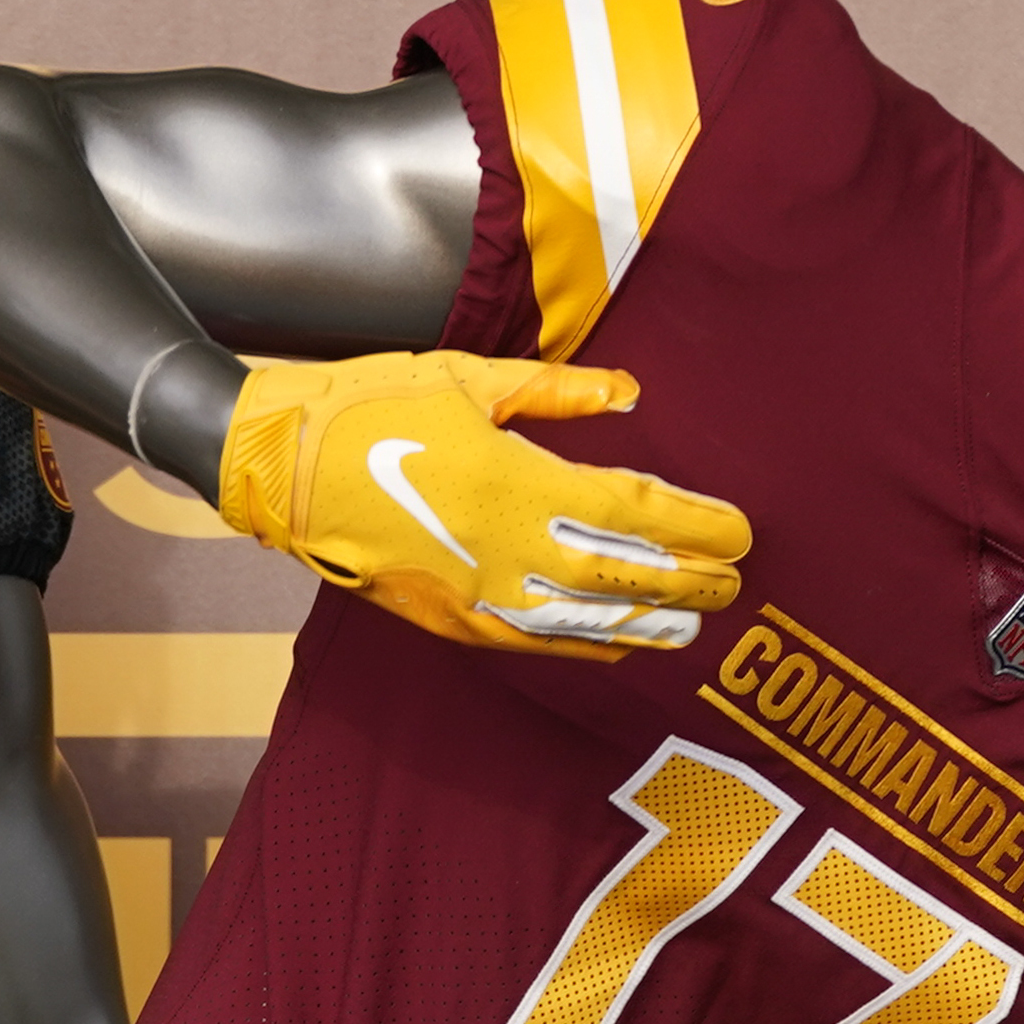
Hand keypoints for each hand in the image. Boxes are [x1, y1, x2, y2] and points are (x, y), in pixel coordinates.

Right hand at [212, 351, 751, 653]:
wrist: (283, 467)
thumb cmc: (373, 407)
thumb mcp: (470, 378)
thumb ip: (559, 393)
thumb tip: (630, 395)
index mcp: (519, 479)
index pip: (634, 510)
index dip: (695, 526)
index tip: (740, 530)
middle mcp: (510, 547)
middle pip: (624, 573)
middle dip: (687, 579)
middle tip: (736, 580)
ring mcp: (480, 592)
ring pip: (588, 621)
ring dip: (649, 622)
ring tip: (696, 622)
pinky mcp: (451, 619)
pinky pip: (536, 642)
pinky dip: (587, 646)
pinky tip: (621, 644)